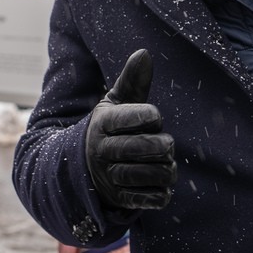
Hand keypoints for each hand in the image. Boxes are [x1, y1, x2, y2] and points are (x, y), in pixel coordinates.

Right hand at [84, 49, 175, 210]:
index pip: (137, 117)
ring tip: (166, 163)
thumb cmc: (111, 129)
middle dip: (164, 145)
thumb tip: (144, 53)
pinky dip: (162, 192)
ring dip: (168, 170)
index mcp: (103, 123)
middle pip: (149, 147)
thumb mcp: (115, 103)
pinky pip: (153, 199)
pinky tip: (160, 183)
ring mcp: (110, 178)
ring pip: (154, 174)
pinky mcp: (120, 199)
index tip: (153, 117)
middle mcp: (102, 151)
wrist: (85, 168)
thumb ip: (131, 81)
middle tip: (165, 144)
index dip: (152, 116)